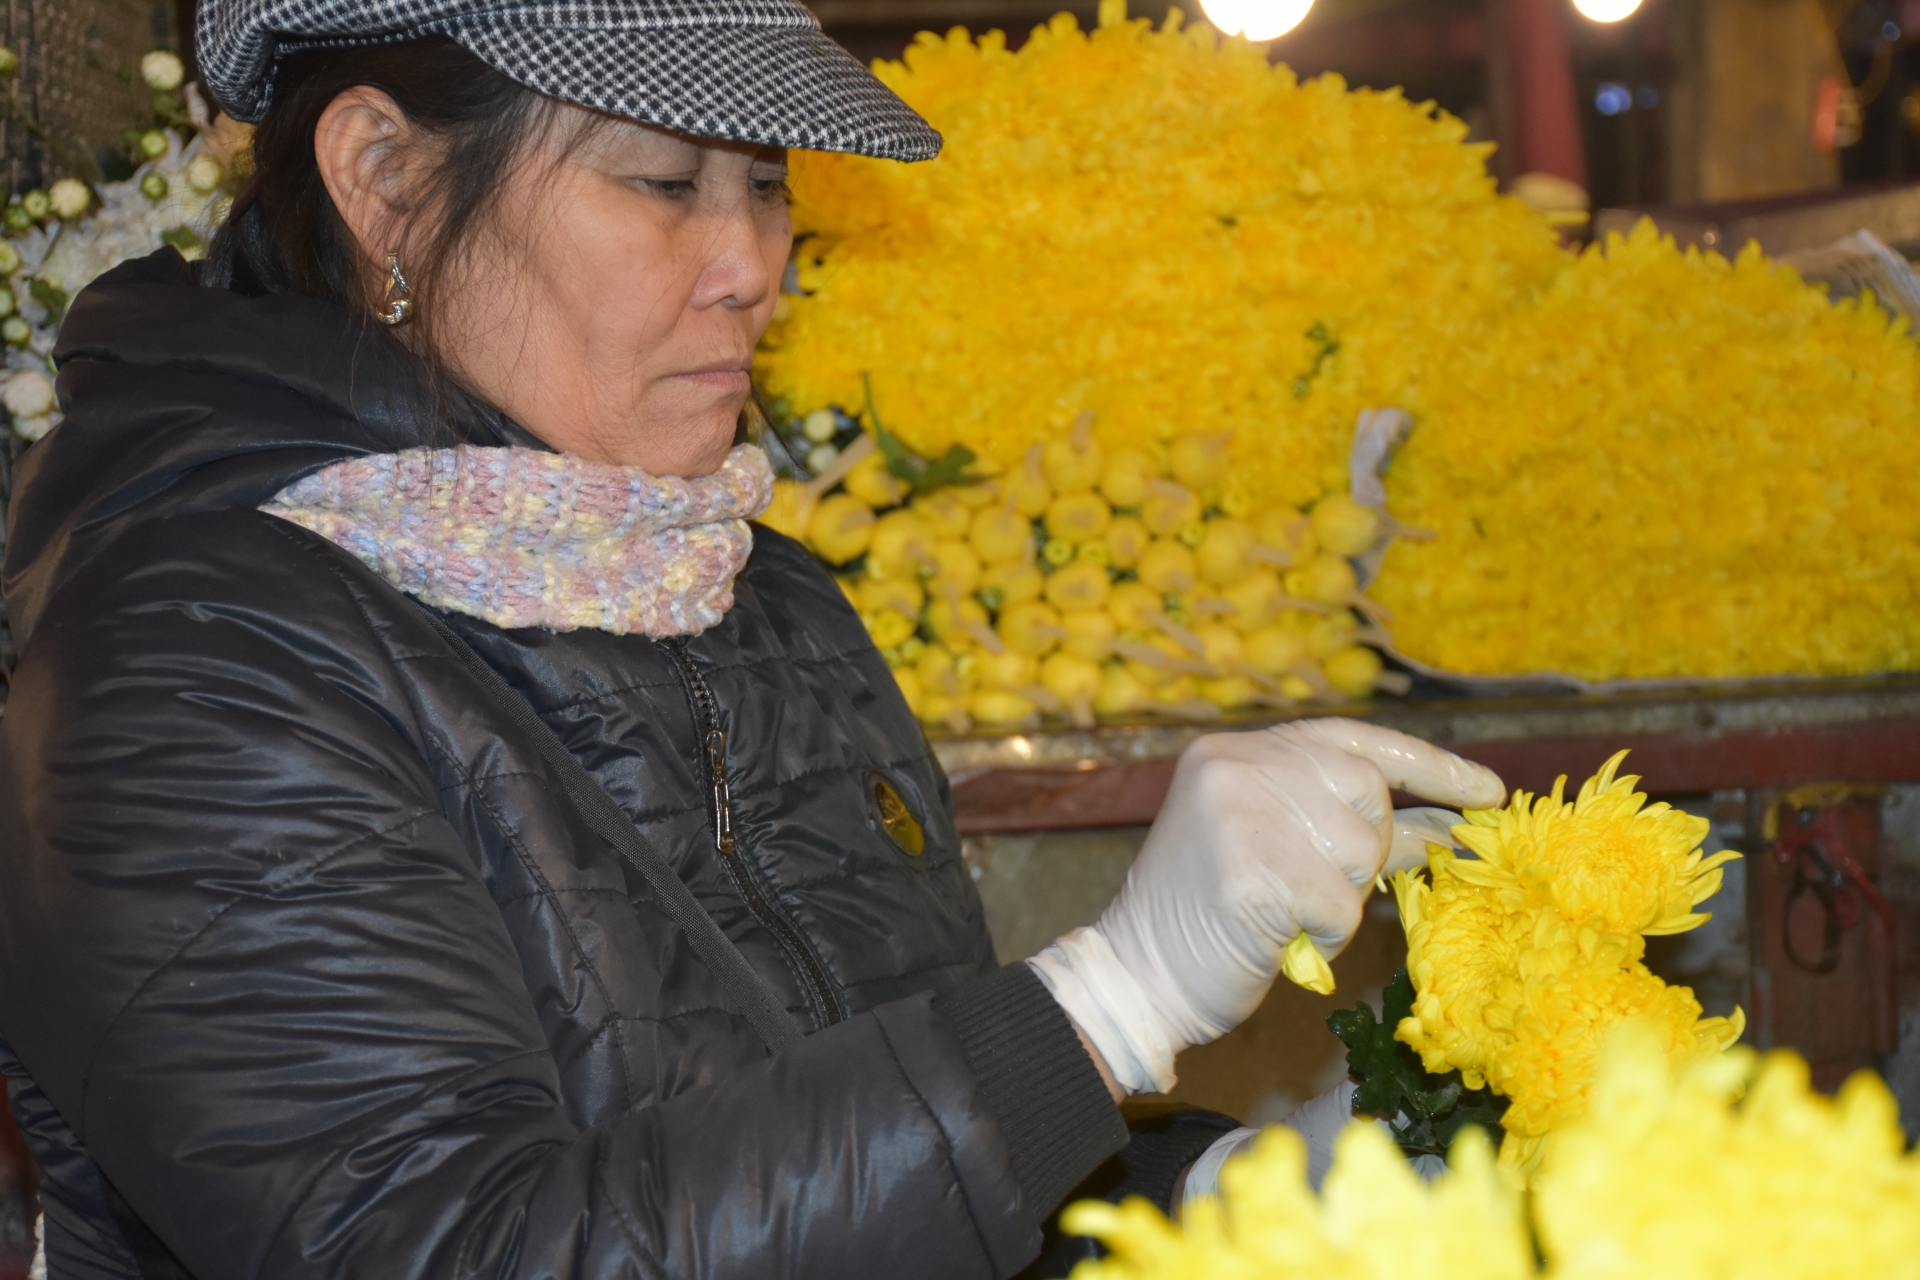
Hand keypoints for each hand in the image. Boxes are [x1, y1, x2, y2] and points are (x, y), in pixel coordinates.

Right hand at [1030, 718, 1502, 1093]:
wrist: (1136, 977)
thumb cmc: (1211, 919)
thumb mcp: (1274, 842)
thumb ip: (1338, 816)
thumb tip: (1450, 821)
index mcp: (1235, 750)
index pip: (1355, 740)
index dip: (1429, 767)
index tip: (1492, 793)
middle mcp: (1235, 766)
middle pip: (1366, 795)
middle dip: (1365, 852)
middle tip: (1317, 888)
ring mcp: (1241, 814)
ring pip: (1360, 854)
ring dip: (1337, 901)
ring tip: (1281, 914)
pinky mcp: (1252, 874)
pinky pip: (1339, 909)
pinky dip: (1320, 939)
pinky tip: (1276, 939)